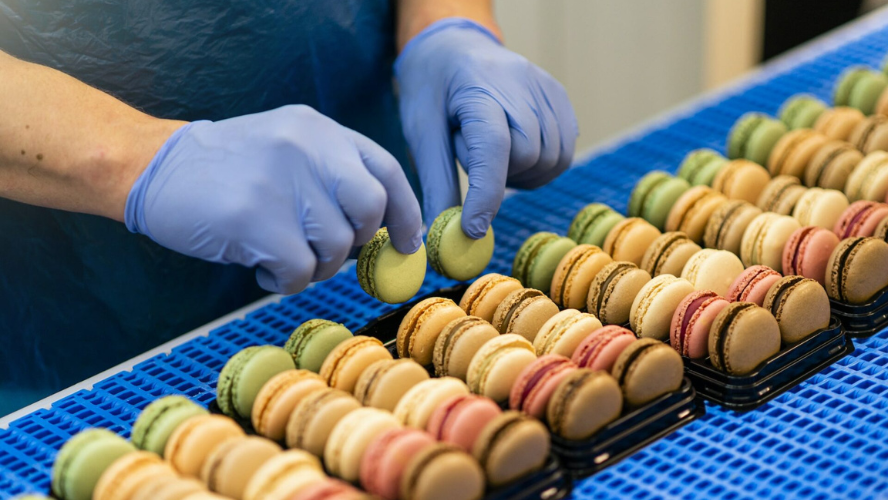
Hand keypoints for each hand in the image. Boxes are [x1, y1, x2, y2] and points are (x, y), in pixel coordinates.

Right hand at [125, 105, 422, 294]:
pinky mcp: (255, 219)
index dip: (406, 211)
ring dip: (317, 265)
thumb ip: (333, 174)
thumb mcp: (287, 146)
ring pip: (337, 245)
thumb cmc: (229, 168)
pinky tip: (263, 270)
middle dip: (359, 240)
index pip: (386, 169)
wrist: (153, 166)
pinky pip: (301, 270)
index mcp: (319, 130)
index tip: (407, 242)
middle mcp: (307, 148)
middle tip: (328, 249)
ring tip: (282, 255)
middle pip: (371, 207)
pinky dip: (287, 281)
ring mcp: (282, 181)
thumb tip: (385, 230)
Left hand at [396, 18, 577, 237]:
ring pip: (552, 159)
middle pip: (527, 156)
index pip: (493, 148)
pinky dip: (543, 163)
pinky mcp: (560, 96)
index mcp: (478, 89)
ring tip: (494, 153)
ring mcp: (545, 88)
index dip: (486, 195)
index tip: (472, 229)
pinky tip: (516, 150)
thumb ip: (436, 183)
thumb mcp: (422, 133)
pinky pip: (564, 149)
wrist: (453, 47)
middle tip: (474, 161)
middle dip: (501, 175)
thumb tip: (439, 235)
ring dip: (524, 172)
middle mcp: (520, 84)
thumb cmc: (432, 90)